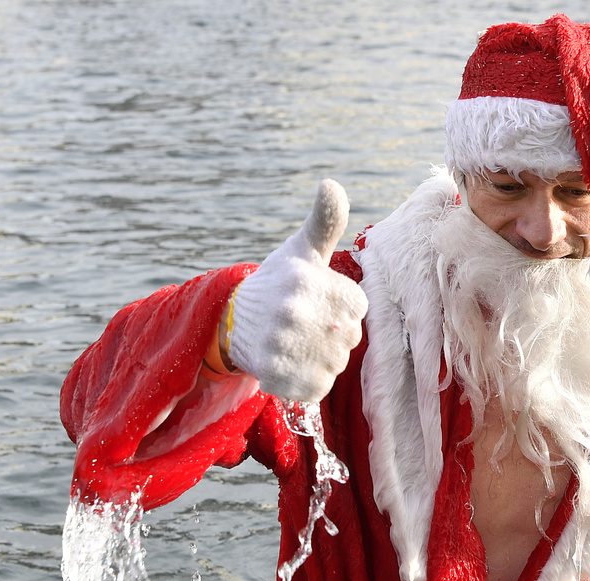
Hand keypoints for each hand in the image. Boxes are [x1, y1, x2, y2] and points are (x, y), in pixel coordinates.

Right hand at [226, 179, 366, 401]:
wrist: (231, 321)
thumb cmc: (278, 281)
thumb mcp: (303, 248)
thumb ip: (326, 219)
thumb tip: (331, 184)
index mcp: (308, 281)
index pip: (359, 307)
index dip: (343, 305)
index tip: (317, 298)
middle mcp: (295, 314)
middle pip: (350, 338)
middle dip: (334, 333)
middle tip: (306, 322)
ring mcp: (285, 348)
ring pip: (336, 365)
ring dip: (324, 358)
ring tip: (298, 341)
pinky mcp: (277, 378)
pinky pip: (318, 387)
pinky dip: (311, 380)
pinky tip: (293, 361)